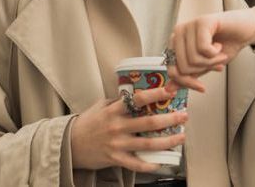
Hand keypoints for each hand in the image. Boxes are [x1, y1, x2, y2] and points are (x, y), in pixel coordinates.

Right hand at [70, 87, 187, 170]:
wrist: (70, 143)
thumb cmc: (88, 122)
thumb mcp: (102, 105)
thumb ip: (119, 101)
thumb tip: (137, 94)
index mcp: (115, 110)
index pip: (139, 99)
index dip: (156, 94)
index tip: (170, 90)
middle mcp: (118, 126)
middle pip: (149, 122)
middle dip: (169, 119)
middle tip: (183, 116)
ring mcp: (117, 144)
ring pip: (147, 144)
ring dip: (167, 141)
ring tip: (181, 136)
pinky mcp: (116, 159)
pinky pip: (136, 164)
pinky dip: (149, 164)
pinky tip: (161, 161)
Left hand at [166, 7, 254, 91]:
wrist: (244, 31)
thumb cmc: (225, 44)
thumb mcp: (205, 64)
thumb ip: (188, 75)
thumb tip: (169, 89)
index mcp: (176, 42)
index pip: (173, 70)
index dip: (187, 83)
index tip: (202, 88)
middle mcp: (179, 32)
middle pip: (183, 67)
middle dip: (203, 70)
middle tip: (216, 63)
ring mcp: (189, 25)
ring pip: (193, 59)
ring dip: (212, 61)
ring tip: (219, 53)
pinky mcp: (202, 21)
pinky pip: (203, 48)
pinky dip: (215, 53)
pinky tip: (219, 45)